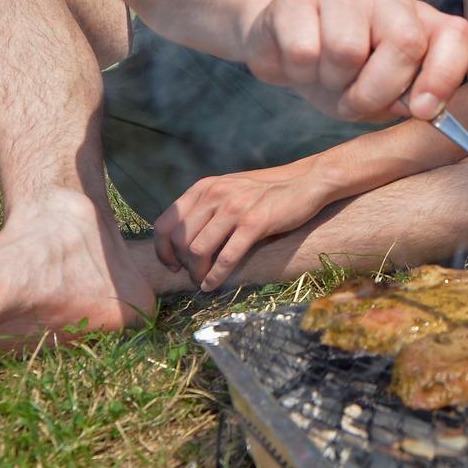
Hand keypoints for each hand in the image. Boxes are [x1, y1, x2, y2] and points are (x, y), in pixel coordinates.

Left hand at [153, 165, 326, 290]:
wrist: (305, 183)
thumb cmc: (266, 191)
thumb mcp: (229, 190)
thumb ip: (206, 206)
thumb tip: (183, 239)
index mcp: (204, 188)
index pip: (166, 223)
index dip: (162, 250)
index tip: (172, 264)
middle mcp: (215, 195)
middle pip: (179, 240)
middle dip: (181, 265)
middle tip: (191, 276)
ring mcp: (235, 208)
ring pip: (198, 250)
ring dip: (197, 273)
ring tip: (202, 282)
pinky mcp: (255, 223)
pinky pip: (226, 257)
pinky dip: (216, 276)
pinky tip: (213, 285)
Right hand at [237, 0, 467, 120]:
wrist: (278, 48)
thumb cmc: (338, 74)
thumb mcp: (380, 95)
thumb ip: (406, 99)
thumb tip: (424, 106)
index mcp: (417, 19)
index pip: (455, 35)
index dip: (444, 75)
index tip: (423, 110)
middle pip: (405, 43)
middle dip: (377, 91)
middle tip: (351, 100)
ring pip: (348, 49)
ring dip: (332, 82)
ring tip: (323, 75)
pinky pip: (304, 51)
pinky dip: (298, 73)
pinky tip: (297, 64)